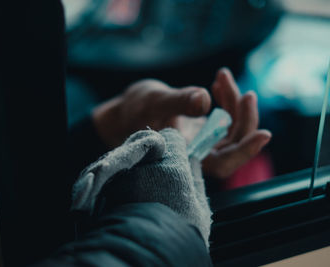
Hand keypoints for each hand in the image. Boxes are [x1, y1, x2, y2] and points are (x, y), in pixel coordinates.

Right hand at [92, 68, 270, 178]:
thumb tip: (204, 99)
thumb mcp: (153, 102)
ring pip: (231, 128)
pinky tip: (219, 81)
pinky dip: (226, 99)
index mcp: (186, 156)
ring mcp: (201, 141)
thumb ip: (178, 102)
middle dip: (244, 118)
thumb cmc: (133, 111)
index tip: (264, 134)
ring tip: (223, 77)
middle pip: (233, 143)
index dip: (245, 152)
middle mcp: (197, 152)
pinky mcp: (202, 129)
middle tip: (244, 93)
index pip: (222, 162)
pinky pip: (224, 118)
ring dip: (234, 103)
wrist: (125, 112)